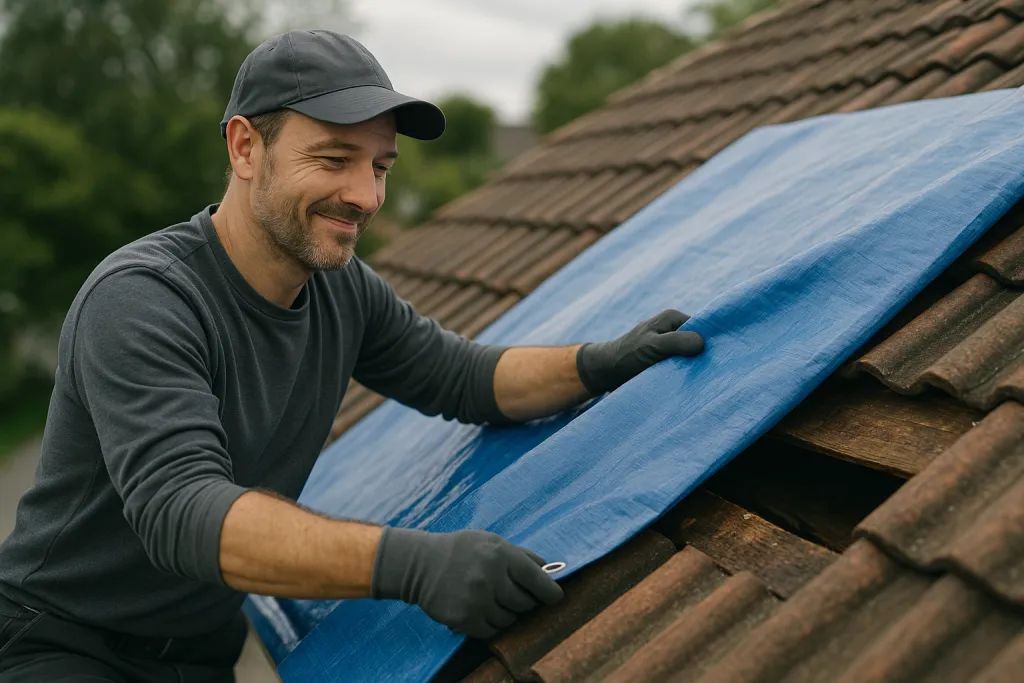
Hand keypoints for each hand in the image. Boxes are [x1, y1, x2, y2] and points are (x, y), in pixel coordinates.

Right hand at [371, 528, 563, 638]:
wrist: (420, 564)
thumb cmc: (461, 550)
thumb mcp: (491, 541)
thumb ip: (521, 555)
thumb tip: (548, 569)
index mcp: (501, 555)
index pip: (538, 580)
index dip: (550, 592)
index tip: (555, 597)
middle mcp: (490, 578)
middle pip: (525, 603)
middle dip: (524, 601)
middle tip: (513, 595)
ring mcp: (477, 600)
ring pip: (510, 620)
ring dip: (506, 613)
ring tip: (491, 599)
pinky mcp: (464, 619)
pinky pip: (491, 631)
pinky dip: (490, 624)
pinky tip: (480, 609)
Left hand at [576, 309, 704, 395]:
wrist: (606, 372)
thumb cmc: (627, 356)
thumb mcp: (653, 346)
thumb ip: (677, 342)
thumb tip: (703, 344)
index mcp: (672, 318)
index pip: (702, 326)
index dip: (710, 341)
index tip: (719, 358)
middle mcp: (672, 328)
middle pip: (698, 342)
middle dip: (703, 355)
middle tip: (712, 371)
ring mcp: (669, 345)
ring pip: (691, 356)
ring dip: (694, 367)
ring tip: (702, 379)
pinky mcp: (665, 359)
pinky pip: (682, 365)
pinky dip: (685, 373)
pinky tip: (690, 382)